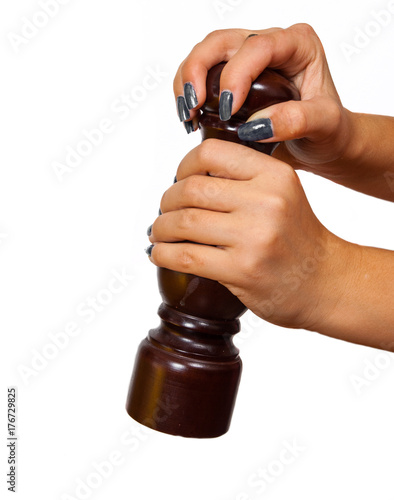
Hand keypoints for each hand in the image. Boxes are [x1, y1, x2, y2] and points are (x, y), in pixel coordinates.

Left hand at [147, 139, 352, 330]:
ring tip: (158, 234)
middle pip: (191, 190)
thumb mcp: (281, 195)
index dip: (182, 166)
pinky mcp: (243, 270)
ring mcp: (254, 237)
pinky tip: (159, 254)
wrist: (323, 282)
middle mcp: (266, 201)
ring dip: (160, 229)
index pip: (211, 153)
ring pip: (183, 222)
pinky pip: (185, 257)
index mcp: (274, 175)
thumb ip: (242, 180)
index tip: (177, 181)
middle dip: (166, 202)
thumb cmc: (295, 238)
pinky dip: (162, 254)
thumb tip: (185, 178)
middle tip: (164, 213)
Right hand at [174, 24, 354, 176]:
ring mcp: (249, 59)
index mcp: (298, 45)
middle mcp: (271, 45)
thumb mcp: (324, 125)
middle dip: (198, 70)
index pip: (258, 47)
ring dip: (187, 80)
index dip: (236, 74)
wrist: (320, 143)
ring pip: (206, 53)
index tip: (227, 110)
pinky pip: (202, 72)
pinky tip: (190, 117)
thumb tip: (257, 125)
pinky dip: (189, 92)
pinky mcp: (233, 76)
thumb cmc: (329, 131)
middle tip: (193, 106)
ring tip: (187, 114)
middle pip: (222, 42)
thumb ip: (297, 121)